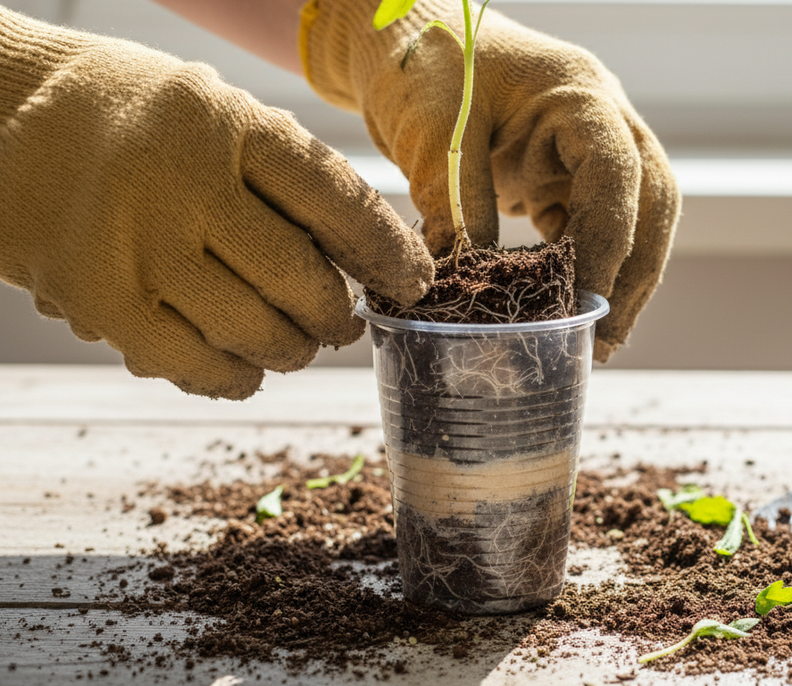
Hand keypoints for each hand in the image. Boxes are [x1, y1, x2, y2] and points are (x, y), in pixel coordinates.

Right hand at [0, 7, 433, 398]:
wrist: (3, 116)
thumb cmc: (138, 121)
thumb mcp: (220, 115)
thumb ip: (289, 178)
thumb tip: (372, 259)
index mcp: (231, 125)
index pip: (340, 202)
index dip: (390, 254)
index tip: (415, 284)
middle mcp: (185, 185)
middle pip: (302, 280)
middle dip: (337, 315)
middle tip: (343, 321)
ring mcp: (139, 248)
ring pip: (256, 331)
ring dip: (292, 350)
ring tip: (296, 342)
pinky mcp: (100, 302)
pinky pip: (193, 365)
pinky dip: (235, 377)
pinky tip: (246, 367)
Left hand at [302, 0, 680, 359]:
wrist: (405, 35)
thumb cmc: (420, 59)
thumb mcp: (433, 128)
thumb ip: (456, 200)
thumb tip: (465, 282)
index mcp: (579, 93)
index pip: (618, 172)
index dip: (610, 240)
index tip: (586, 298)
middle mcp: (602, 120)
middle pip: (651, 202)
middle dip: (635, 274)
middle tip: (606, 340)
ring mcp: (587, 149)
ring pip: (632, 219)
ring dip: (619, 278)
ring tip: (596, 340)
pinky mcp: (564, 174)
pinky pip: (591, 226)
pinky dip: (585, 268)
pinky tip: (567, 308)